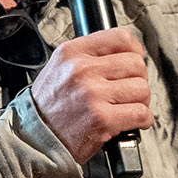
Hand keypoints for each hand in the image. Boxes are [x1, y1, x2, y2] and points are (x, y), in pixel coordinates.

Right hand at [28, 26, 152, 165]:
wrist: (34, 139)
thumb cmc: (48, 108)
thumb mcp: (59, 68)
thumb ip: (88, 57)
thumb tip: (124, 53)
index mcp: (71, 53)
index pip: (120, 37)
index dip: (134, 50)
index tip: (133, 61)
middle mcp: (81, 70)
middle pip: (136, 64)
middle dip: (138, 79)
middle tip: (129, 91)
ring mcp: (92, 94)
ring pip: (142, 89)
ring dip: (141, 101)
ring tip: (128, 107)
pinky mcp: (102, 119)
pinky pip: (141, 113)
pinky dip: (143, 120)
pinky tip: (131, 122)